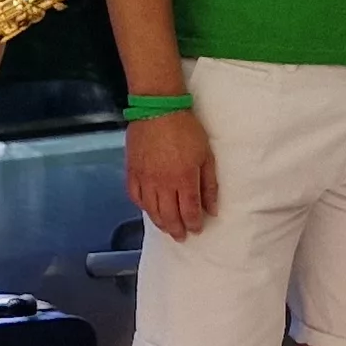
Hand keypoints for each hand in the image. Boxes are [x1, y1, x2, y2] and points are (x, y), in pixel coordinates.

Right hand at [126, 108, 220, 241]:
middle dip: (177, 229)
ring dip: (160, 222)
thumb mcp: (206, 155)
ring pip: (151, 210)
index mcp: (184, 180)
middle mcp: (163, 184)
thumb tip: (212, 209)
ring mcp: (145, 178)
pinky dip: (142, 206)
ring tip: (166, 228)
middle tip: (181, 236)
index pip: (189, 211)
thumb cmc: (186, 129)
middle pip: (169, 215)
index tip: (197, 229)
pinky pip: (135, 196)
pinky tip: (148, 209)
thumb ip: (209, 184)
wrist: (158, 109)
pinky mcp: (132, 170)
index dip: (194, 224)